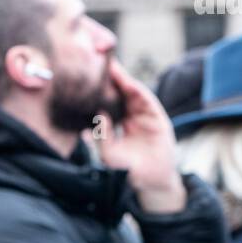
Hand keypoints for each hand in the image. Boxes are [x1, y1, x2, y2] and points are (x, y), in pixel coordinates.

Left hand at [97, 61, 186, 213]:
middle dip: (109, 78)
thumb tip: (99, 114)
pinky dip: (136, 90)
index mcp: (116, 122)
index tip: (85, 76)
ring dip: (122, 79)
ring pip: (131, 93)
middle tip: (96, 61)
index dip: (97, 89)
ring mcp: (143, 115)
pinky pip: (146, 100)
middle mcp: (129, 115)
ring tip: (110, 66)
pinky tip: (127, 82)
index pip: (105, 101)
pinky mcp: (156, 117)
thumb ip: (102, 135)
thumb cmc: (127, 169)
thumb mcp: (108, 153)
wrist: (150, 182)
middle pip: (118, 92)